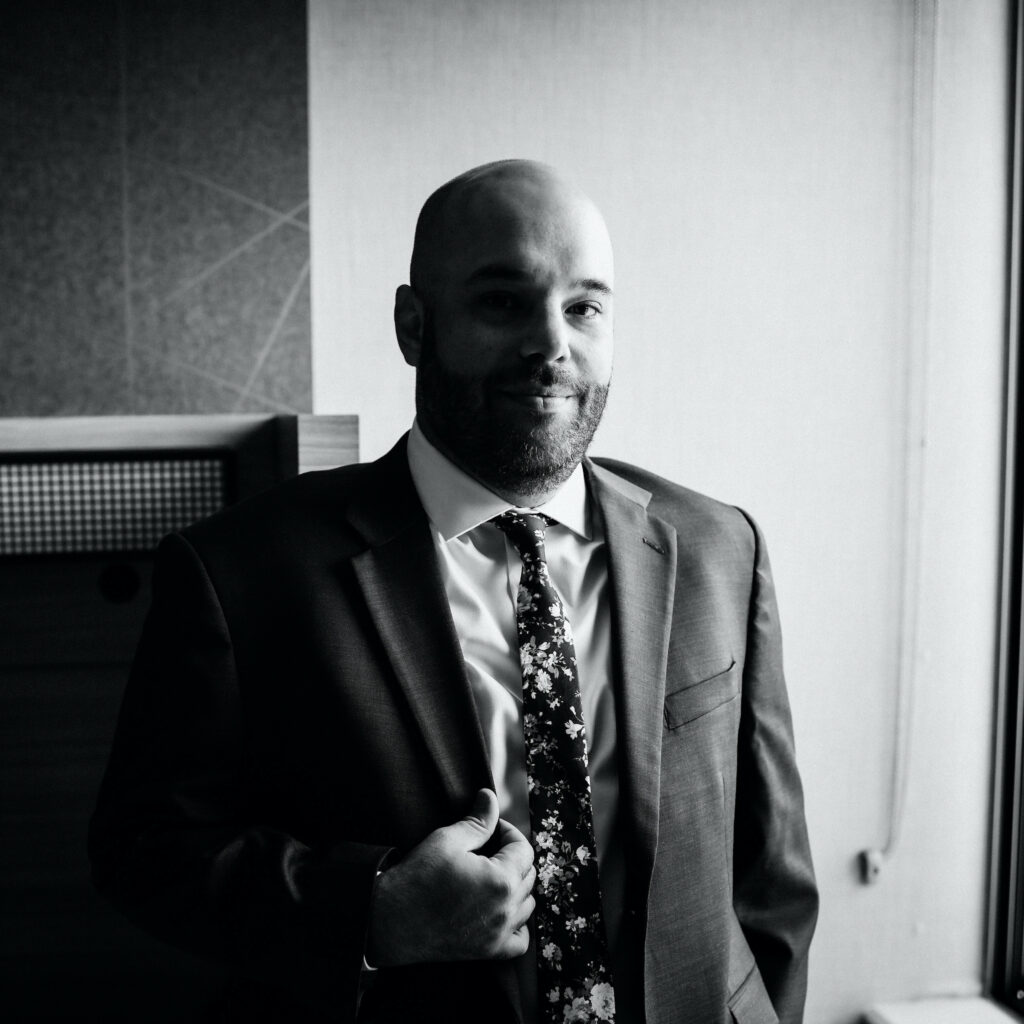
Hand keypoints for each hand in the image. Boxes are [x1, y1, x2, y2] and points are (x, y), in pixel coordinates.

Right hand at [366, 788, 535, 964]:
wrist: (391, 920)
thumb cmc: (418, 877)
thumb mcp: (447, 840)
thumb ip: (477, 820)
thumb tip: (490, 797)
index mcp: (500, 879)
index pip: (524, 850)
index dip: (509, 833)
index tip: (492, 830)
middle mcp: (506, 909)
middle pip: (528, 876)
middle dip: (513, 857)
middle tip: (489, 849)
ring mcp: (498, 934)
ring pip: (527, 905)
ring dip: (516, 887)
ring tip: (492, 876)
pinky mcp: (488, 951)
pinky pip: (520, 941)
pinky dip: (517, 925)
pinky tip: (501, 911)